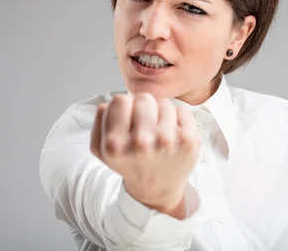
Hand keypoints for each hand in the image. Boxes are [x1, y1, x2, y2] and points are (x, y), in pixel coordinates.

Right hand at [90, 93, 200, 215]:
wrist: (157, 189)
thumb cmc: (130, 163)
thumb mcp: (102, 150)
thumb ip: (99, 122)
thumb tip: (107, 103)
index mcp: (115, 145)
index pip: (120, 100)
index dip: (124, 108)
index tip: (128, 121)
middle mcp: (141, 144)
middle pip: (144, 98)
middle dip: (144, 108)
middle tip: (145, 126)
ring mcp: (167, 142)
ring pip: (164, 103)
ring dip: (161, 114)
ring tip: (158, 132)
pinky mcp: (188, 141)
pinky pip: (182, 110)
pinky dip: (178, 119)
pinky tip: (173, 135)